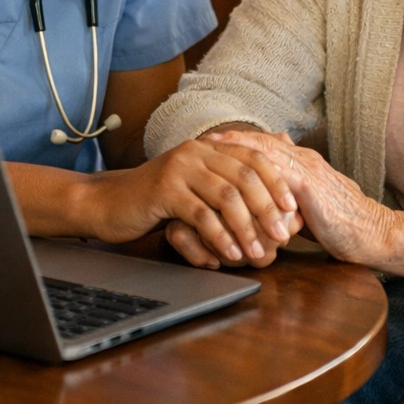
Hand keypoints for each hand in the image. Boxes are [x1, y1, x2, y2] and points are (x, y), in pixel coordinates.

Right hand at [82, 137, 299, 265]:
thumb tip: (274, 205)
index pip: (254, 157)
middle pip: (245, 176)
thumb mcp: (196, 187)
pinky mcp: (164, 190)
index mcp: (209, 147)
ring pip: (226, 196)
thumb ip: (226, 186)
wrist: (109, 202)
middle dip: (268, 207)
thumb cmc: (158, 200)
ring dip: (247, 227)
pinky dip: (219, 237)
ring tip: (260, 252)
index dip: (277, 182)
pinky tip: (229, 255)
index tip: (294, 208)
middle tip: (284, 236)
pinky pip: (201, 214)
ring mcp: (180, 167)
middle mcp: (197, 151)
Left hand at [209, 131, 388, 265]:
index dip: (239, 142)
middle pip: (261, 143)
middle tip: (203, 141)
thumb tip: (270, 194)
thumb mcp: (312, 205)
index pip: (265, 145)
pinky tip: (237, 176)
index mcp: (304, 163)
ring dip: (237, 151)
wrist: (375, 234)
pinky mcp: (311, 187)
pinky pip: (278, 175)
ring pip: (266, 154)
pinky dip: (255, 174)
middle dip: (231, 141)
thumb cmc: (344, 224)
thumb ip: (292, 193)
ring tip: (213, 152)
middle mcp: (305, 160)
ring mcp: (309, 171)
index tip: (213, 143)